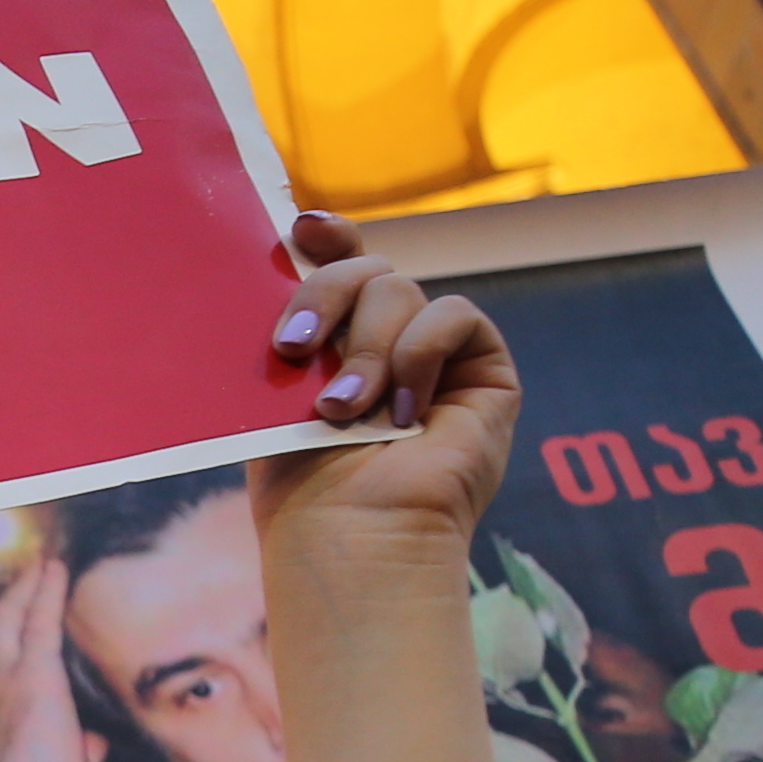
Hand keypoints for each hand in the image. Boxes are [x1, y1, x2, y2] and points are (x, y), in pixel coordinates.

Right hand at [0, 558, 93, 761]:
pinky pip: (40, 622)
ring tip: (44, 564)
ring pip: (11, 617)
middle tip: (32, 571)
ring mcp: (9, 678)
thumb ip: (75, 748)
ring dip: (28, 587)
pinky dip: (47, 592)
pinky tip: (56, 570)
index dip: (11, 629)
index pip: (0, 657)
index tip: (24, 608)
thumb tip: (92, 746)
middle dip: (13, 596)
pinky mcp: (35, 676)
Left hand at [249, 212, 518, 557]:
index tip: (301, 227)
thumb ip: (293, 331)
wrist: (353, 535)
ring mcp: (437, 356)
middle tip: (292, 349)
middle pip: (365, 268)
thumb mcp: (278, 396)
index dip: (328, 237)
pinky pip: (453, 315)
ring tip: (343, 412)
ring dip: (365, 348)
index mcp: (336, 346)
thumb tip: (278, 261)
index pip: (340, 267)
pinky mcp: (484, 371)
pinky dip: (420, 352)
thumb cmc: (303, 485)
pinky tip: (405, 410)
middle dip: (324, 297)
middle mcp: (387, 343)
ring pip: (400, 289)